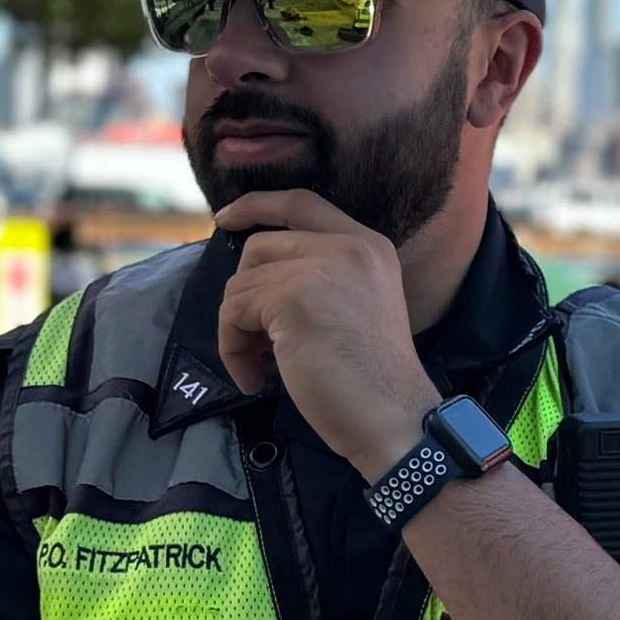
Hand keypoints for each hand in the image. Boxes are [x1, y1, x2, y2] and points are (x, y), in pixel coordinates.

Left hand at [212, 190, 438, 478]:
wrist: (394, 417)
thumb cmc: (374, 379)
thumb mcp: (357, 305)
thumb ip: (321, 277)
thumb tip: (255, 278)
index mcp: (368, 245)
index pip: (301, 203)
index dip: (257, 205)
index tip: (225, 218)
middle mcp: (347, 246)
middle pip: (261, 247)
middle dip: (245, 293)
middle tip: (256, 342)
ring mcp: (320, 268)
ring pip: (242, 284)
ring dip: (238, 331)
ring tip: (259, 368)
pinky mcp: (292, 298)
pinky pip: (234, 313)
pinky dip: (234, 349)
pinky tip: (256, 378)